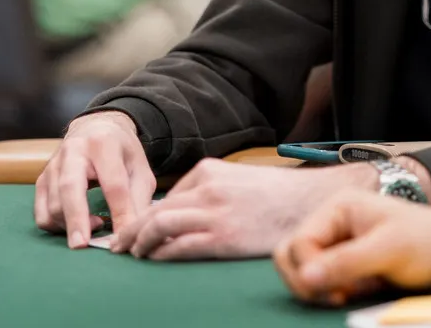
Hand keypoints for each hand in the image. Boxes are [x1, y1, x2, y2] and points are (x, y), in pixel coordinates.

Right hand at [33, 111, 155, 248]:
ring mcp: (53, 165)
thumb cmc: (121, 152)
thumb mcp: (140, 168)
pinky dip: (57, 226)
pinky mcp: (41, 179)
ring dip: (73, 224)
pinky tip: (79, 222)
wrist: (96, 128)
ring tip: (98, 224)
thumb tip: (132, 233)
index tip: (124, 238)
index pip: (113, 184)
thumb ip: (139, 199)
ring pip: (54, 204)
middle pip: (70, 189)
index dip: (120, 213)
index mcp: (104, 144)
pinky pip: (41, 212)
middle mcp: (73, 151)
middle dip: (76, 219)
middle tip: (82, 245)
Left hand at [112, 159, 374, 259]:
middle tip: (119, 245)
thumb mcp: (241, 180)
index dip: (146, 215)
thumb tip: (186, 211)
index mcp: (210, 170)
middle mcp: (207, 188)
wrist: (311, 203)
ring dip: (139, 243)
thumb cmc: (281, 196)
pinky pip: (179, 247)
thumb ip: (213, 189)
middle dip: (132, 229)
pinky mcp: (222, 238)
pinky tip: (155, 261)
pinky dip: (161, 255)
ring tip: (133, 255)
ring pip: (158, 226)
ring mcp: (214, 213)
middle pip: (155, 210)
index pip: (167, 196)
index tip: (135, 229)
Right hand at [274, 192, 430, 305]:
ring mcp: (340, 245)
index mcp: (338, 209)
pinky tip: (357, 294)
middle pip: (291, 254)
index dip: (309, 270)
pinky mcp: (349, 265)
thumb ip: (346, 262)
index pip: (298, 243)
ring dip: (318, 288)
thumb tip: (304, 278)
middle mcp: (334, 224)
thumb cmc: (429, 241)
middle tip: (334, 297)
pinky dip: (333, 292)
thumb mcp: (389, 250)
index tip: (335, 291)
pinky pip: (324, 282)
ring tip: (346, 296)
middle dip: (305, 280)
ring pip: (305, 270)